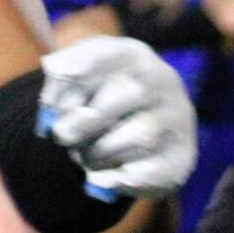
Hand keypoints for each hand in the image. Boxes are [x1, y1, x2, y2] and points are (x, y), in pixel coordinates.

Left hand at [39, 36, 196, 197]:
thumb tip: (51, 94)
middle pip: (116, 100)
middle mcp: (162, 80)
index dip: (65, 89)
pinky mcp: (183, 156)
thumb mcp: (83, 76)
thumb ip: (61, 78)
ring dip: (100, 154)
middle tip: (63, 138)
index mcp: (132, 54)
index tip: (50, 109)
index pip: (94, 61)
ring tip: (88, 157)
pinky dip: (123, 178)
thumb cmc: (105, 95)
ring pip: (138, 137)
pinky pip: (153, 171)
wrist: (149, 123)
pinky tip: (111, 176)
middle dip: (80, 126)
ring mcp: (177, 118)